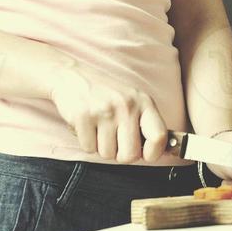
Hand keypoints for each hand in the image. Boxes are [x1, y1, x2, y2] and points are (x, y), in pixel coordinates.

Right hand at [49, 68, 167, 162]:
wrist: (72, 75)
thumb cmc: (105, 92)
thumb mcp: (132, 100)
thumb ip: (145, 123)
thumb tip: (158, 152)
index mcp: (143, 102)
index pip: (159, 136)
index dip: (153, 153)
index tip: (146, 154)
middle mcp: (126, 106)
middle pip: (131, 155)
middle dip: (121, 155)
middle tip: (115, 141)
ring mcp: (104, 111)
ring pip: (107, 154)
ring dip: (101, 147)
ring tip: (99, 128)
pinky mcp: (84, 117)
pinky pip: (89, 148)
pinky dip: (87, 143)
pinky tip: (87, 127)